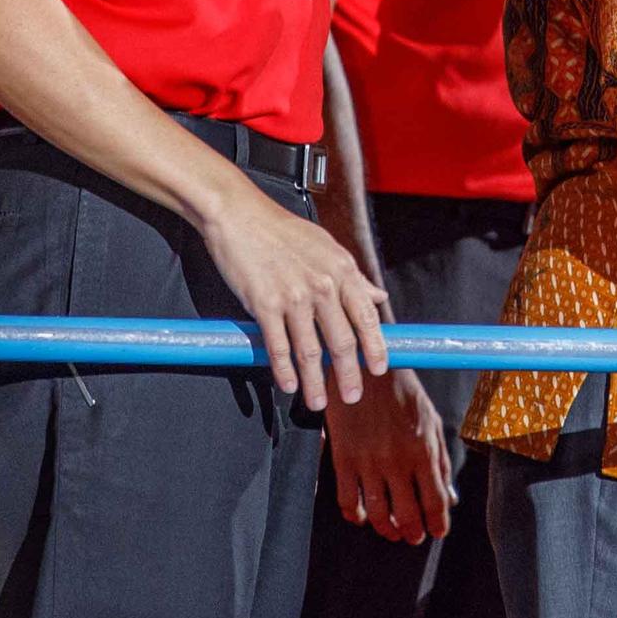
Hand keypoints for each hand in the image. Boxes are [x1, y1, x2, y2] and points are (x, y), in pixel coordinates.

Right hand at [200, 185, 389, 402]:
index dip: (375, 348)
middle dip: (348, 375)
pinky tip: (289, 384)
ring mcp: (293, 296)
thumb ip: (353, 277)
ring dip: (315, 383)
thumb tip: (378, 297)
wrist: (239, 214)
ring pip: (310, 351)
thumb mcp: (327, 246)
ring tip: (317, 402)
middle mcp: (322, 284)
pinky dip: (284, 370)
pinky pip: (278, 346)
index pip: (367, 317)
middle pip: (342, 342)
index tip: (378, 369)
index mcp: (341, 269)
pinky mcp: (264, 304)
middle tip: (351, 395)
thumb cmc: (281, 230)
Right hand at [326, 369, 454, 543]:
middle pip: (407, 514)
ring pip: (377, 513)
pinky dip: (354, 515)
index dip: (438, 524)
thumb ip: (441, 460)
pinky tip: (360, 516)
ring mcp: (368, 461)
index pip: (435, 502)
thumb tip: (449, 496)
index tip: (437, 532)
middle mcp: (397, 460)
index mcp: (423, 451)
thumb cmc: (402, 391)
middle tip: (413, 537)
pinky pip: (346, 499)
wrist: (366, 366)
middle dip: (413, 533)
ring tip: (390, 531)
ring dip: (386, 529)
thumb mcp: (431, 421)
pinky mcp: (343, 457)